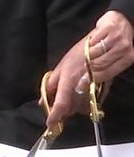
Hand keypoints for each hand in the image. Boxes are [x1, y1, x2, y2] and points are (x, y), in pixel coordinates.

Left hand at [46, 11, 133, 128]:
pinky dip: (93, 101)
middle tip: (59, 117)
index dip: (55, 114)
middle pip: (76, 104)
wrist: (111, 32)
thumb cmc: (84, 47)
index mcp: (69, 73)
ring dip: (80, 107)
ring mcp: (102, 76)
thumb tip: (43, 98)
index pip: (62, 100)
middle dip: (67, 112)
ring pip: (89, 101)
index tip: (50, 124)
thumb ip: (54, 81)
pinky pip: (102, 95)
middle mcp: (84, 77)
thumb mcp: (65, 63)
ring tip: (74, 110)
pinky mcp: (113, 77)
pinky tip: (87, 103)